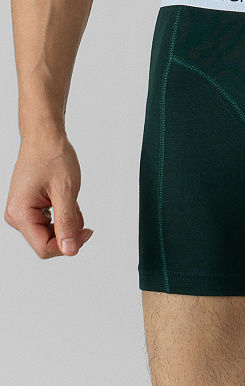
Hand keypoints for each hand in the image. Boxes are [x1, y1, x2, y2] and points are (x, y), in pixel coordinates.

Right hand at [4, 136, 93, 257]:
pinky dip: (62, 211)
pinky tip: (65, 196)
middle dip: (68, 229)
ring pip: (49, 230)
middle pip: (46, 241)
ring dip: (66, 218)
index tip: (86, 232)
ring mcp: (21, 210)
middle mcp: (17, 215)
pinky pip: (48, 219)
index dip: (67, 245)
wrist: (45, 136)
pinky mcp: (29, 205)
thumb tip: (70, 250)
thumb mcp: (65, 191)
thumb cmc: (52, 156)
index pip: (43, 248)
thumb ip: (67, 223)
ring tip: (70, 197)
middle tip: (79, 209)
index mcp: (20, 213)